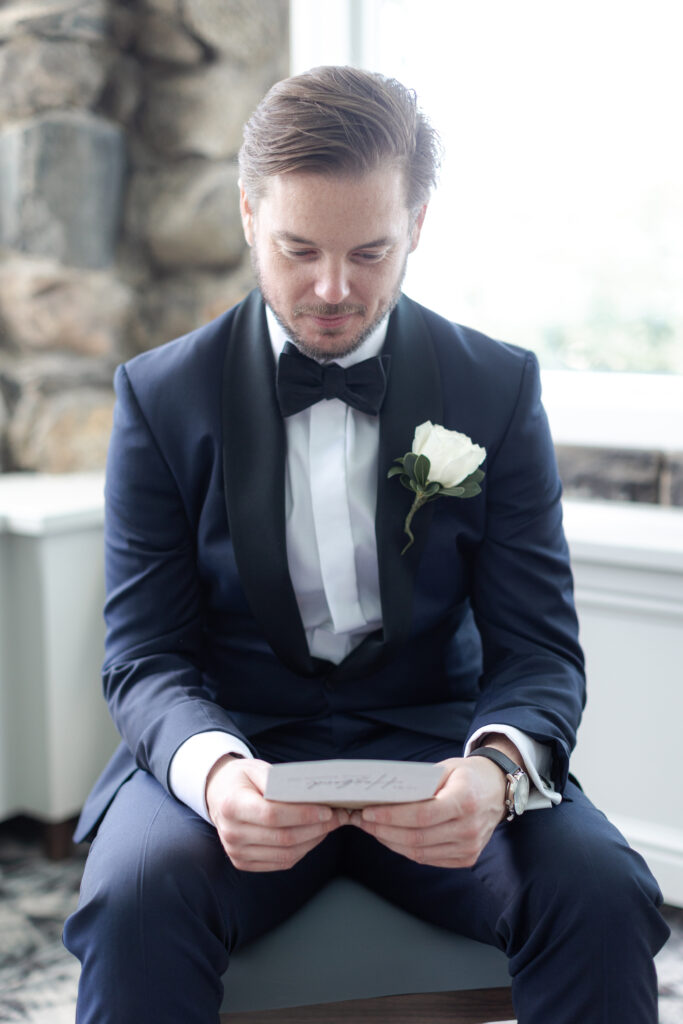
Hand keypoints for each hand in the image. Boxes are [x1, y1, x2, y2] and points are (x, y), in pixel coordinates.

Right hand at [206, 756, 348, 871]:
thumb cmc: (243, 779)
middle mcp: (231, 832)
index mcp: (232, 805)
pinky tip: (314, 836)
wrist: (219, 795)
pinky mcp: (243, 862)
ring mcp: (236, 851)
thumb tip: (308, 795)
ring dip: (313, 841)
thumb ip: (278, 781)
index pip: (272, 815)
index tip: (327, 810)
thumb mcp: (257, 768)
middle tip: (337, 817)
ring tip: (329, 826)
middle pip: (283, 837)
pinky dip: (302, 850)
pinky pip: (281, 862)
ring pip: (285, 854)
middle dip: (316, 828)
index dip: (303, 814)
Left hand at [350, 754, 507, 867]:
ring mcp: (470, 847)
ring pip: (419, 852)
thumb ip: (419, 784)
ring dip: (390, 842)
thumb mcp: (445, 769)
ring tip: (372, 830)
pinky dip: (406, 850)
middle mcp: (470, 828)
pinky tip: (391, 838)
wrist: (497, 790)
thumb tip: (383, 797)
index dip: (391, 817)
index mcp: (465, 800)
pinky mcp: (467, 858)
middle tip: (363, 821)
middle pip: (417, 837)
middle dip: (384, 831)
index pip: (422, 815)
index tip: (368, 813)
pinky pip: (428, 858)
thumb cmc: (467, 776)